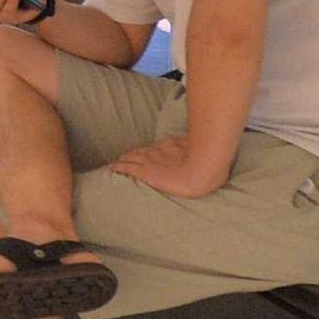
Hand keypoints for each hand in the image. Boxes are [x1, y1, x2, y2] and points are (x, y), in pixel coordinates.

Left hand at [106, 137, 226, 199]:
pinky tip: (112, 168)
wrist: (204, 170)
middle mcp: (157, 152)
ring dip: (122, 161)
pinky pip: (127, 168)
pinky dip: (118, 167)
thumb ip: (195, 149)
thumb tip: (205, 146)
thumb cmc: (207, 162)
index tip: (139, 155)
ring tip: (115, 165)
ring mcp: (150, 162)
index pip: (152, 149)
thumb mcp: (201, 152)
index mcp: (169, 147)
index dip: (145, 152)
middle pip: (138, 153)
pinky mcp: (146, 173)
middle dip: (131, 156)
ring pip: (129, 159)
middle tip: (123, 160)